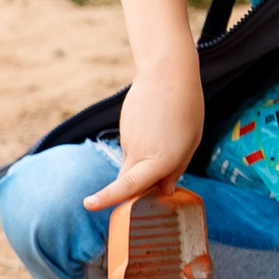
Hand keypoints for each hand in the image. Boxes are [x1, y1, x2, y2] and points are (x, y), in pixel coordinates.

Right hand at [83, 63, 203, 212]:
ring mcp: (129, 141)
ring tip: (168, 136)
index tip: (88, 205)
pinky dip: (143, 145)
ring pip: (132, 165)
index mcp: (161, 161)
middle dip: (125, 194)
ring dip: (145, 162)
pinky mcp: (124, 130)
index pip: (130, 187)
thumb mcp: (190, 144)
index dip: (108, 199)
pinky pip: (132, 148)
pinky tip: (158, 127)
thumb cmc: (187, 108)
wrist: (167, 74)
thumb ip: (176, 171)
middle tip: (141, 190)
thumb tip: (164, 191)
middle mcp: (140, 154)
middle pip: (125, 184)